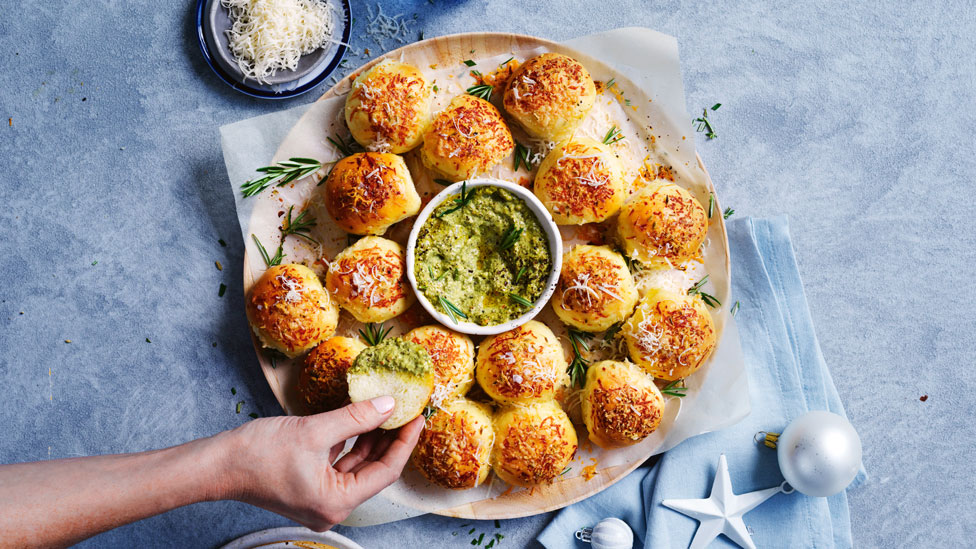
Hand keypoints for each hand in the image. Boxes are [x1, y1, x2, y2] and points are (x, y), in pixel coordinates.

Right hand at [218, 396, 423, 530]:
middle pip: (373, 471)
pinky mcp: (310, 488)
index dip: (403, 442)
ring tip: (386, 411)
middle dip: (389, 440)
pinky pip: (339, 466)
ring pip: (357, 467)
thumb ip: (356, 419)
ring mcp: (320, 500)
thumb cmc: (257, 453)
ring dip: (370, 440)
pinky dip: (350, 444)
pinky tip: (359, 421)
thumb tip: (388, 406)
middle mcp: (331, 507)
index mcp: (337, 502)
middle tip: (405, 412)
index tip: (416, 418)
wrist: (217, 464)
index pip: (385, 472)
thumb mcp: (315, 430)